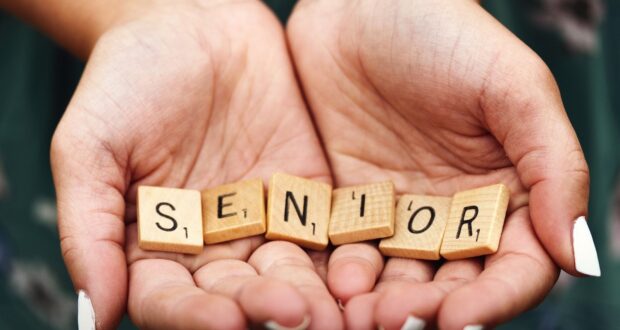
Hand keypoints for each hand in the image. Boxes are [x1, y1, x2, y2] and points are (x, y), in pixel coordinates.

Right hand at [51, 1, 340, 327]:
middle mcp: (213, 244)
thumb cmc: (126, 80)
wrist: (188, 21)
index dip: (194, 315)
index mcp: (156, 246)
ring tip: (331, 312)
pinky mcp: (306, 191)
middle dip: (264, 308)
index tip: (223, 322)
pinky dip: (342, 253)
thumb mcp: (89, 148)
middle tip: (293, 318)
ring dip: (310, 294)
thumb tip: (92, 317)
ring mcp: (263, 219)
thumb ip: (89, 229)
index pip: (171, 299)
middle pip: (238, 294)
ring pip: (288, 270)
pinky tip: (359, 271)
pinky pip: (326, 228)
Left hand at [288, 0, 593, 327]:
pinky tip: (331, 284)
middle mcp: (454, 214)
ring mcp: (398, 213)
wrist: (360, 5)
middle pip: (451, 285)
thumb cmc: (445, 33)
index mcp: (508, 195)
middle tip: (395, 322)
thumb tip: (579, 257)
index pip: (513, 269)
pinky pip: (345, 250)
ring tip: (359, 314)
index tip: (461, 318)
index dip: (494, 301)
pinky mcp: (346, 204)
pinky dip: (341, 274)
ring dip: (381, 303)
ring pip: (396, 278)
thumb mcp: (514, 88)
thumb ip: (554, 168)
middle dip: (426, 311)